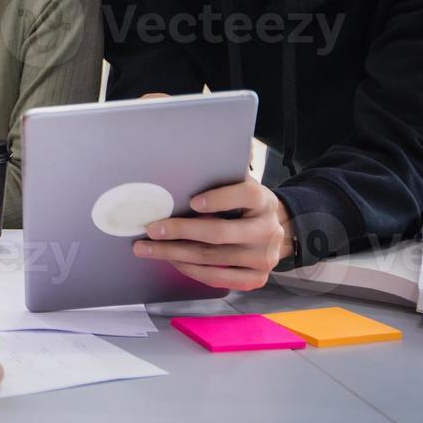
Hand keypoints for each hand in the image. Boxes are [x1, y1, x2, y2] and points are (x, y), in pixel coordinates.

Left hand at [131, 175, 293, 290]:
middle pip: (220, 233)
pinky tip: (171, 260)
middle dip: (180, 231)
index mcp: (264, 200)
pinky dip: (190, 269)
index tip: (192, 201)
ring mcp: (263, 258)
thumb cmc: (245, 205)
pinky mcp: (256, 279)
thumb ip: (225, 169)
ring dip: (175, 253)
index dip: (219, 199)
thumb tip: (200, 144)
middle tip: (151, 229)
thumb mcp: (241, 184)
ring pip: (213, 259)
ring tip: (148, 248)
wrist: (274, 232)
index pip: (245, 195)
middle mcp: (267, 230)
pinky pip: (217, 278)